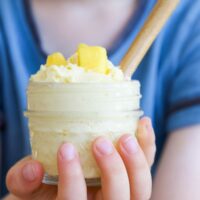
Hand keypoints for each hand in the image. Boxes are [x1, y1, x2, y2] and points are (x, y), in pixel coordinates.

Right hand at [6, 117, 155, 199]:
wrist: (59, 184)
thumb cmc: (44, 184)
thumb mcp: (27, 184)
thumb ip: (24, 180)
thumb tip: (31, 168)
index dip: (71, 178)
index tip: (65, 147)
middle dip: (112, 170)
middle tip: (100, 142)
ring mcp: (122, 194)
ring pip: (141, 189)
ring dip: (137, 162)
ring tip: (125, 136)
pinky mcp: (132, 178)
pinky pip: (147, 168)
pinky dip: (148, 147)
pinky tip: (142, 124)